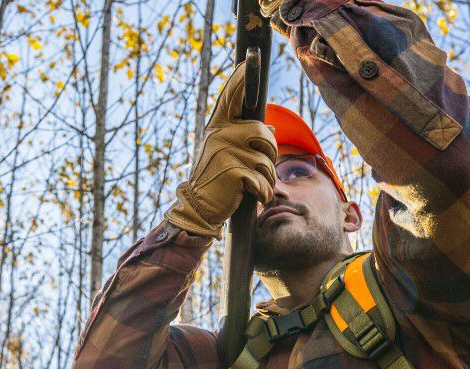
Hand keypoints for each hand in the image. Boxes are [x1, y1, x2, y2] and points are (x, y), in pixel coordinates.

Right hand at [164, 63, 277, 237]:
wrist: (199, 208)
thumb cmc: (218, 181)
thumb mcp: (229, 156)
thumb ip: (247, 139)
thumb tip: (269, 126)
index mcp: (218, 126)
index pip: (231, 97)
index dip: (241, 78)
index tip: (249, 58)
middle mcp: (219, 133)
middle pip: (263, 133)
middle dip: (268, 155)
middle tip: (258, 172)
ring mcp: (224, 150)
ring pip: (267, 158)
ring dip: (267, 178)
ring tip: (253, 187)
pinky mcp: (232, 170)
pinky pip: (262, 178)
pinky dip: (262, 192)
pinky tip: (251, 196)